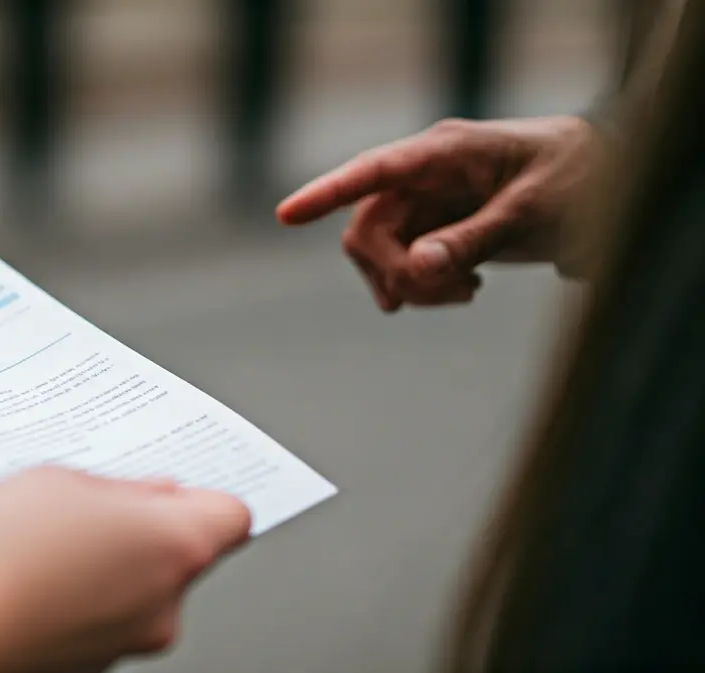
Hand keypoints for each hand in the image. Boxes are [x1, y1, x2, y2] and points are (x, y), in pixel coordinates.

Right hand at [0, 467, 251, 672]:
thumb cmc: (2, 552)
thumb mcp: (62, 480)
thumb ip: (121, 488)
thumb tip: (147, 496)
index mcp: (175, 547)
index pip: (231, 516)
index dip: (204, 495)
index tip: (178, 485)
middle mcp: (166, 604)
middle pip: (183, 554)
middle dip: (145, 527)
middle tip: (95, 503)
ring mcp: (130, 641)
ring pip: (143, 587)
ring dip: (112, 563)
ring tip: (50, 539)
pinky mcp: (94, 663)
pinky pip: (107, 615)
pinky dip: (85, 595)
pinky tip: (38, 573)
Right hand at [277, 116, 598, 310]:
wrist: (609, 185)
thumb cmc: (578, 180)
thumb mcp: (533, 213)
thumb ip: (473, 239)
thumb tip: (417, 268)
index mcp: (445, 152)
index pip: (372, 171)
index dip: (325, 193)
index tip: (287, 215)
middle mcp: (424, 175)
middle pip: (368, 229)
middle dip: (395, 271)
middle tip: (449, 295)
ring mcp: (427, 202)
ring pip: (381, 253)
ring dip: (411, 284)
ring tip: (466, 295)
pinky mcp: (435, 228)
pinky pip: (403, 264)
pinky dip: (422, 287)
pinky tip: (461, 291)